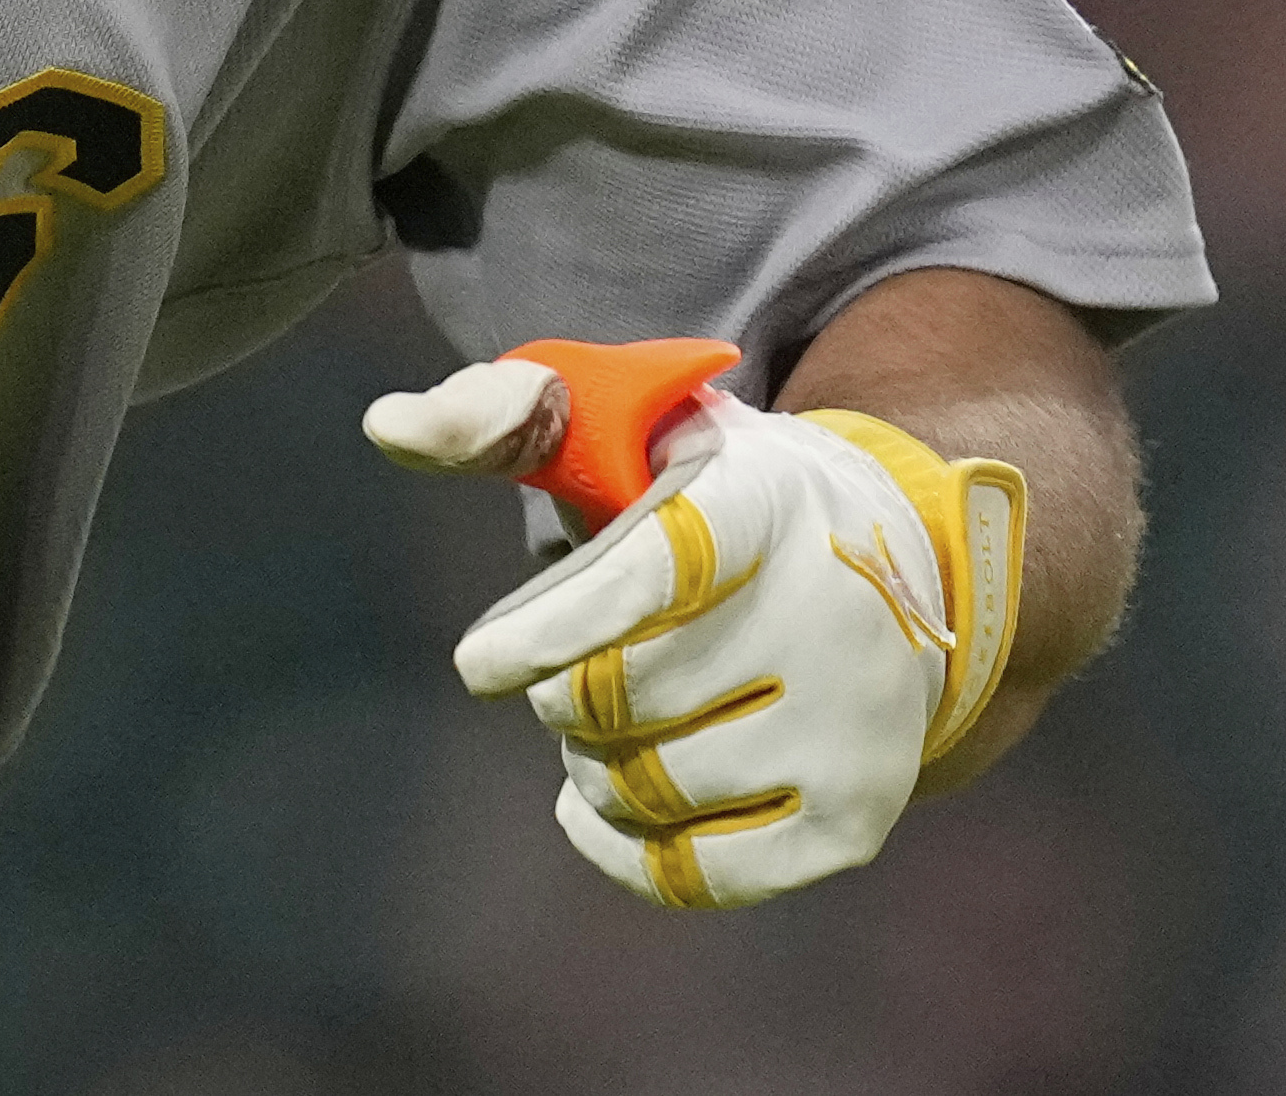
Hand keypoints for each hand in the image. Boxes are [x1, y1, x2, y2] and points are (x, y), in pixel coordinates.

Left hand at [366, 340, 1026, 910]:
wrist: (899, 568)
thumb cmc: (715, 494)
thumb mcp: (635, 422)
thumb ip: (506, 410)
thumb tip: (386, 425)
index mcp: (767, 497)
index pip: (652, 572)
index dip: (553, 628)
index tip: (479, 666)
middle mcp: (831, 612)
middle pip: (624, 698)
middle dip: (563, 692)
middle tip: (568, 670)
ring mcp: (852, 725)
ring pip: (650, 785)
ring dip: (590, 762)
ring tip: (605, 720)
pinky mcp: (853, 819)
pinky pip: (696, 874)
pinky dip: (620, 846)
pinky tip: (599, 801)